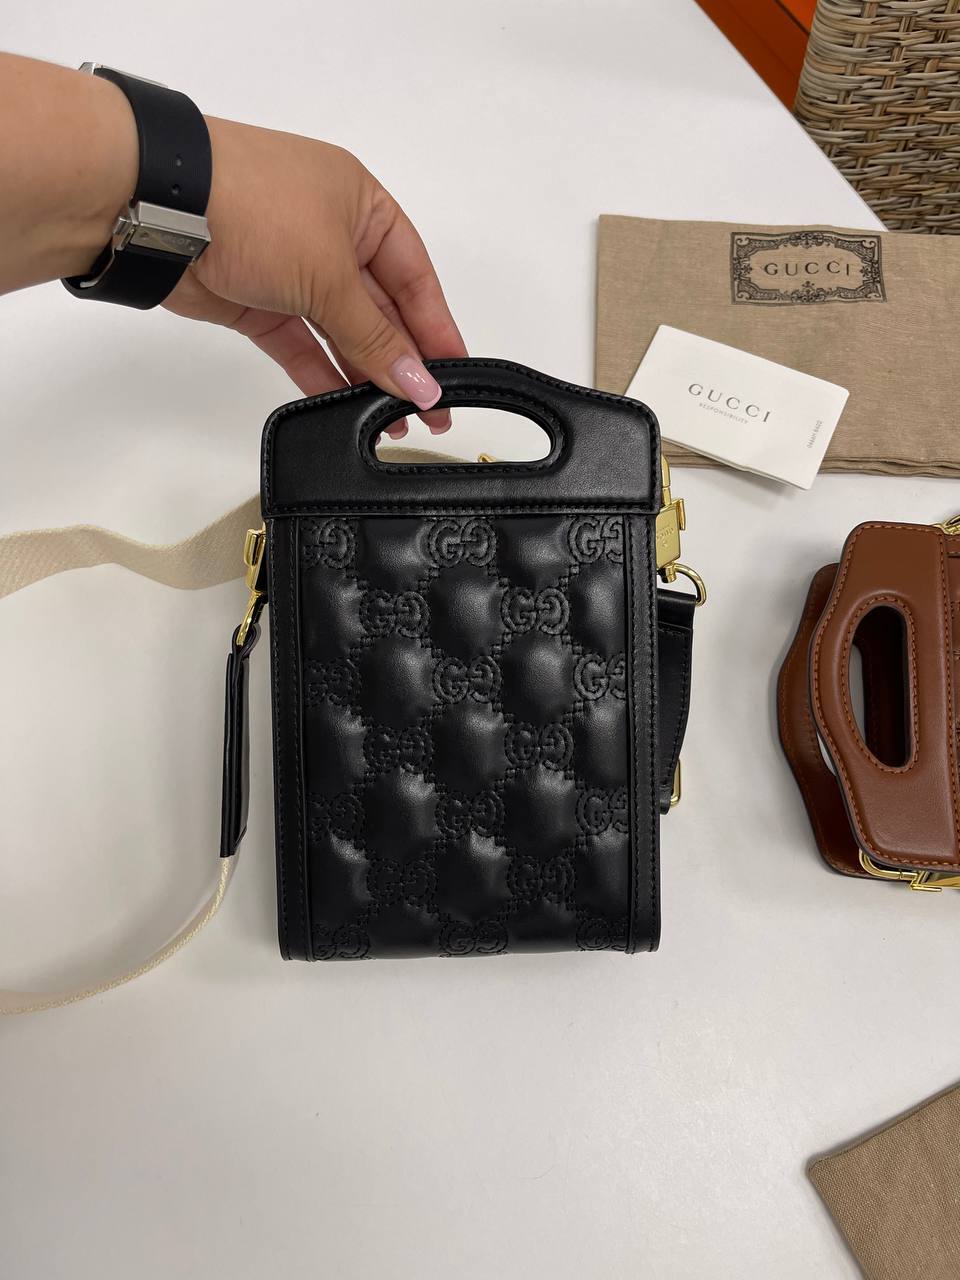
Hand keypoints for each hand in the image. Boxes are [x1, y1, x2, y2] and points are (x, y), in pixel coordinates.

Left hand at [165, 118, 464, 436]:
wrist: (155, 206)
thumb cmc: (251, 205)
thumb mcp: (331, 273)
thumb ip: (376, 337)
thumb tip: (419, 382)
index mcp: (362, 204)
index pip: (416, 276)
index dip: (437, 328)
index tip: (455, 375)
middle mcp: (330, 232)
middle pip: (381, 308)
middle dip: (404, 360)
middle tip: (431, 412)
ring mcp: (290, 266)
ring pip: (341, 330)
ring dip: (366, 374)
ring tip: (393, 419)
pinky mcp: (255, 299)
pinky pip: (301, 344)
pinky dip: (322, 373)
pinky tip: (346, 404)